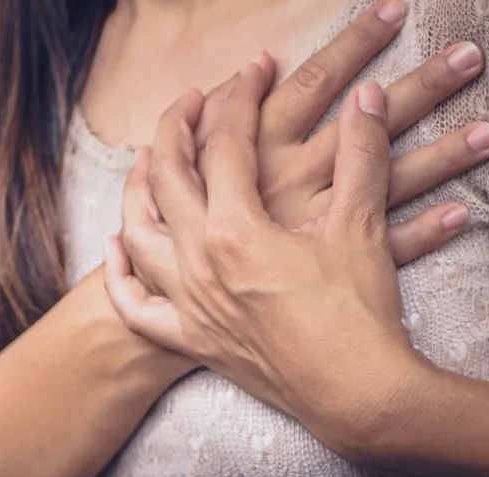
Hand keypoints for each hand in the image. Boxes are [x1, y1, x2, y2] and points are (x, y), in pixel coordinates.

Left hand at [104, 65, 420, 451]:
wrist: (357, 394)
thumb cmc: (359, 313)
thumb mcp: (362, 225)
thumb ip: (362, 153)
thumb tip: (368, 96)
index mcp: (235, 229)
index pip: (224, 145)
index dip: (240, 98)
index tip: (254, 70)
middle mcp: (198, 263)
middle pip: (166, 179)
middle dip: (175, 129)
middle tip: (191, 101)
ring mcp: (189, 304)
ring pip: (138, 235)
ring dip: (137, 191)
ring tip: (147, 163)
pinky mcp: (193, 340)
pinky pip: (138, 307)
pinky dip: (123, 275)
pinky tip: (120, 249)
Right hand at [185, 0, 488, 258]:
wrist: (173, 321)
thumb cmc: (183, 242)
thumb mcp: (192, 171)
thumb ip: (217, 123)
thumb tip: (246, 72)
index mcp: (256, 152)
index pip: (312, 83)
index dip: (351, 46)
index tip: (390, 12)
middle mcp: (291, 183)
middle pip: (369, 123)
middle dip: (420, 84)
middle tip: (468, 54)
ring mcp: (315, 228)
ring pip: (390, 184)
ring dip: (442, 155)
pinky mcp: (329, 271)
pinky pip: (388, 249)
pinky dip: (425, 232)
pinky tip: (462, 212)